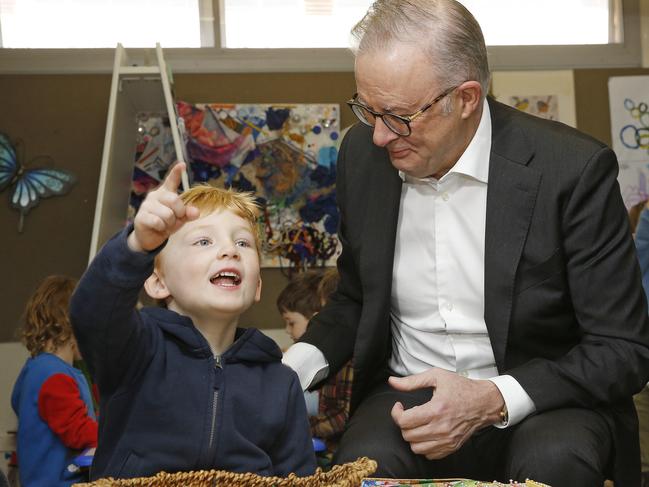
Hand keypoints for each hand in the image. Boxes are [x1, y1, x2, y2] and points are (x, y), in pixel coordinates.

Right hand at [128, 162, 198, 251]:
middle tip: (175, 219)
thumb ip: (188, 213)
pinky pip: (158, 222)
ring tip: (164, 224)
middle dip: (179, 213)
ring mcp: (147, 205)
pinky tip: (157, 228)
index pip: (171, 181)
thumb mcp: (180, 219)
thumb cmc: (166, 224)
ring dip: (169, 223)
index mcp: (166, 193)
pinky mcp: (141, 216)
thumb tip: (196, 212)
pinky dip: (161, 228)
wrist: (150, 237)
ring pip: (167, 214)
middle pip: (174, 200)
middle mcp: (155, 196)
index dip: (176, 172)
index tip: (182, 165)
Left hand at [389, 368, 503, 459]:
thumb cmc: (461, 387)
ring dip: (412, 436)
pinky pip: (429, 454)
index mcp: (436, 409)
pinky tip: (427, 432)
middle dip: (404, 423)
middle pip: (408, 435)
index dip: (396, 413)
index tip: (399, 406)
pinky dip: (423, 445)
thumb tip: (392, 381)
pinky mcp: (452, 447)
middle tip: (409, 413)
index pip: (404, 421)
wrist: (484, 402)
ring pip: (416, 448)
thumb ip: (412, 381)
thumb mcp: (436, 377)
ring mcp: (447, 440)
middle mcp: (441, 428)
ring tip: (417, 424)